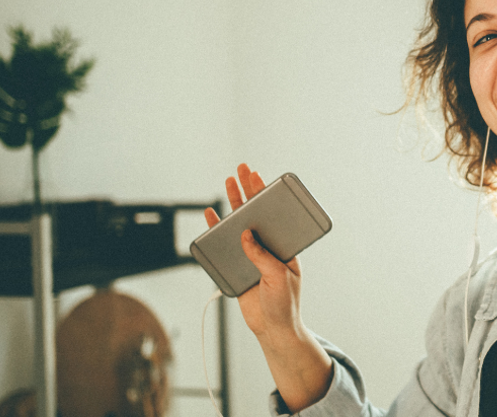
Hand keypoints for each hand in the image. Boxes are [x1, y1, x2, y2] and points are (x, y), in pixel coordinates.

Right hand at [205, 163, 305, 340]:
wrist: (272, 329)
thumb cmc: (284, 304)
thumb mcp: (278, 278)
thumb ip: (263, 257)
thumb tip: (247, 235)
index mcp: (284, 247)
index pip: (275, 215)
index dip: (267, 196)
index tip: (260, 177)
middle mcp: (268, 247)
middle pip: (257, 213)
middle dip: (249, 190)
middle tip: (242, 168)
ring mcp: (252, 255)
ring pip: (240, 224)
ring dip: (233, 204)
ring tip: (228, 182)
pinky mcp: (237, 266)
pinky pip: (225, 244)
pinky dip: (218, 228)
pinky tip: (212, 214)